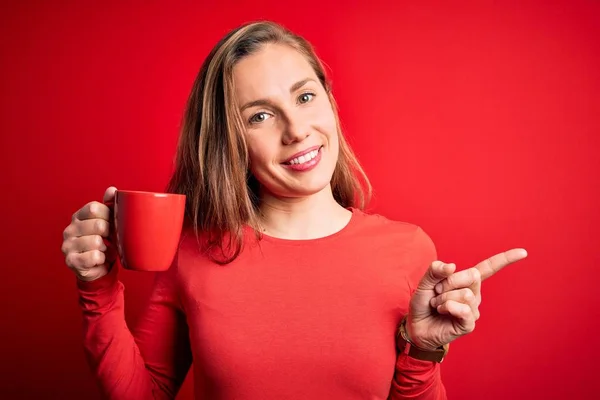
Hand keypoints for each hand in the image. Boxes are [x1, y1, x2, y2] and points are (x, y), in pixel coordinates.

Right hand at [61, 187, 116, 281]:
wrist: (98, 267)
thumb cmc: (104, 241)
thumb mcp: (108, 222)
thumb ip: (109, 205)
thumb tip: (112, 189)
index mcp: (78, 216)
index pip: (95, 208)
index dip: (109, 216)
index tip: (113, 223)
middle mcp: (70, 229)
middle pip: (98, 225)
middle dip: (110, 233)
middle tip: (111, 239)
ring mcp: (68, 245)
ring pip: (96, 241)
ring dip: (106, 248)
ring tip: (104, 249)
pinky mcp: (71, 260)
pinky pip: (94, 256)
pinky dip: (102, 258)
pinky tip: (99, 258)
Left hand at [405, 248, 527, 350]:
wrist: (416, 325)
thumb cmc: (424, 303)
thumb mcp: (426, 281)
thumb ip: (435, 270)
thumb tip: (452, 266)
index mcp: (467, 281)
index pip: (488, 268)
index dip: (505, 259)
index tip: (523, 252)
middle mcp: (474, 294)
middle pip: (472, 276)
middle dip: (449, 281)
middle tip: (437, 292)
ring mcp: (473, 309)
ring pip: (465, 293)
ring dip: (444, 297)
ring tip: (438, 305)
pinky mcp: (469, 323)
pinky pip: (464, 310)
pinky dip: (448, 307)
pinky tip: (443, 311)